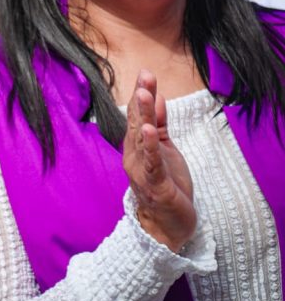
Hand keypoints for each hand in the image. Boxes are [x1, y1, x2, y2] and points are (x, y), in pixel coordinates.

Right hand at [122, 69, 195, 251]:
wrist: (166, 226)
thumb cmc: (165, 186)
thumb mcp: (164, 149)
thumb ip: (158, 124)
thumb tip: (156, 97)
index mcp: (136, 147)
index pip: (137, 116)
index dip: (141, 95)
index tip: (145, 74)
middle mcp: (134, 156)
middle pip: (136, 123)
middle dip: (140, 99)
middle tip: (144, 76)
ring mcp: (142, 170)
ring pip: (141, 139)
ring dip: (141, 116)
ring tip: (143, 95)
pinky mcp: (155, 184)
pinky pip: (152, 163)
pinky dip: (150, 146)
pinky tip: (149, 130)